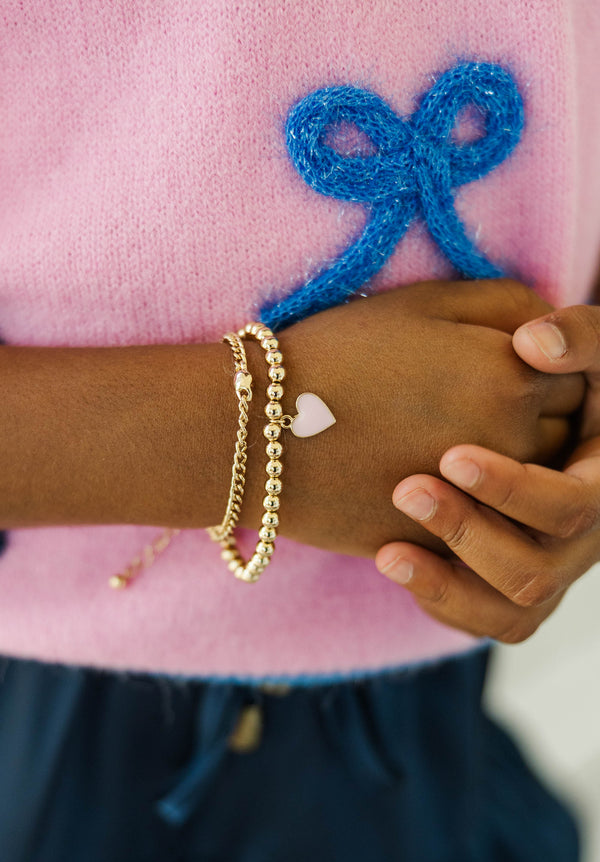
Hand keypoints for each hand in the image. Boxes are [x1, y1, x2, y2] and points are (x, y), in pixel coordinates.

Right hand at [242, 279, 582, 556]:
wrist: (260, 432)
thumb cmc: (337, 354)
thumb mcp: (424, 302)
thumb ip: (509, 304)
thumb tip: (552, 329)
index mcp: (513, 378)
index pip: (573, 375)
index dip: (545, 366)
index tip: (515, 361)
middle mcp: (509, 445)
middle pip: (562, 436)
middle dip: (539, 417)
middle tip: (493, 402)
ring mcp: (476, 501)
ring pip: (529, 489)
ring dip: (514, 468)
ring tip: (468, 442)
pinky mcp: (439, 540)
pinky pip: (484, 527)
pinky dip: (475, 507)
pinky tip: (439, 476)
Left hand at [375, 303, 599, 641]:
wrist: (520, 412)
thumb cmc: (557, 371)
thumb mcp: (585, 346)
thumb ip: (577, 337)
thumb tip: (533, 342)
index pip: (572, 507)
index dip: (513, 490)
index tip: (450, 456)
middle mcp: (582, 539)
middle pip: (536, 569)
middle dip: (467, 533)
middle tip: (408, 491)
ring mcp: (550, 566)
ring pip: (511, 612)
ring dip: (448, 585)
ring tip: (388, 553)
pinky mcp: (515, 583)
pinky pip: (489, 621)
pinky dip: (445, 604)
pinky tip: (397, 564)